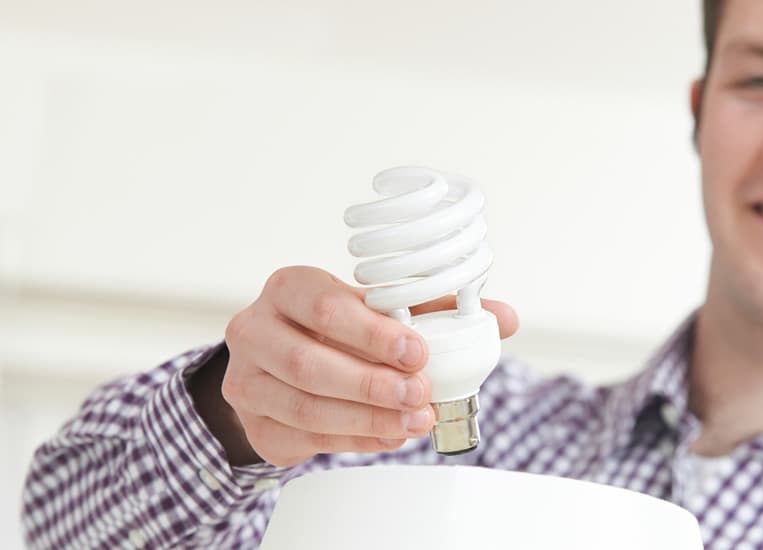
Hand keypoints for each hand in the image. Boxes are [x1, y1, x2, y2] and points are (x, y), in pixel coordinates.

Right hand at [203, 265, 517, 466]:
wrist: (277, 366)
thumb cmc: (334, 329)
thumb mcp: (377, 310)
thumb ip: (435, 311)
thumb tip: (505, 318)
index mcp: (289, 288)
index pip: (326, 305)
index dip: (373, 333)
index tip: (418, 352)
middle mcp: (257, 330)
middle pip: (310, 363)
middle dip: (373, 384)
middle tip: (421, 395)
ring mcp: (247, 379)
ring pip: (305, 406)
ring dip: (368, 418)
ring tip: (414, 422)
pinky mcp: (255, 422)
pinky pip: (305, 437)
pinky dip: (354, 439)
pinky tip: (389, 435)